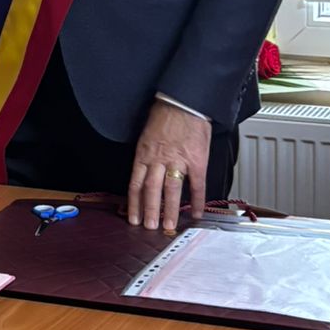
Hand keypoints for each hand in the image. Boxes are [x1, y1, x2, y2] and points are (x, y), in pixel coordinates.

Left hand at [127, 99, 211, 231]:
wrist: (185, 101)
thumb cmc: (165, 115)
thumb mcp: (147, 136)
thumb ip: (146, 156)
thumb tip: (143, 175)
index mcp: (144, 153)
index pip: (135, 183)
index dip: (133, 202)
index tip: (133, 217)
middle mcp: (158, 158)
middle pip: (151, 189)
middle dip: (149, 211)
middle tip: (149, 228)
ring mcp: (178, 160)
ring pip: (171, 189)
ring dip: (169, 209)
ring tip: (168, 225)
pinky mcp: (197, 160)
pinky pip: (197, 184)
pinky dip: (197, 200)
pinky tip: (196, 212)